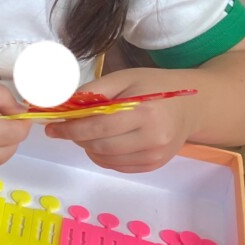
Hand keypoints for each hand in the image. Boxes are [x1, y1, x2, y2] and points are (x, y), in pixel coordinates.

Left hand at [44, 68, 200, 172]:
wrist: (192, 105)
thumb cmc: (154, 86)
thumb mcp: (123, 78)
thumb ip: (93, 91)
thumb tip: (63, 104)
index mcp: (144, 112)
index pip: (98, 127)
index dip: (70, 129)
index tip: (52, 128)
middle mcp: (152, 138)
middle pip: (100, 146)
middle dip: (77, 138)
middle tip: (69, 127)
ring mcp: (155, 155)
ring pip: (106, 159)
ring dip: (88, 147)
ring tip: (89, 132)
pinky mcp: (155, 165)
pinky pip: (118, 166)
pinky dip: (103, 156)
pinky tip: (104, 142)